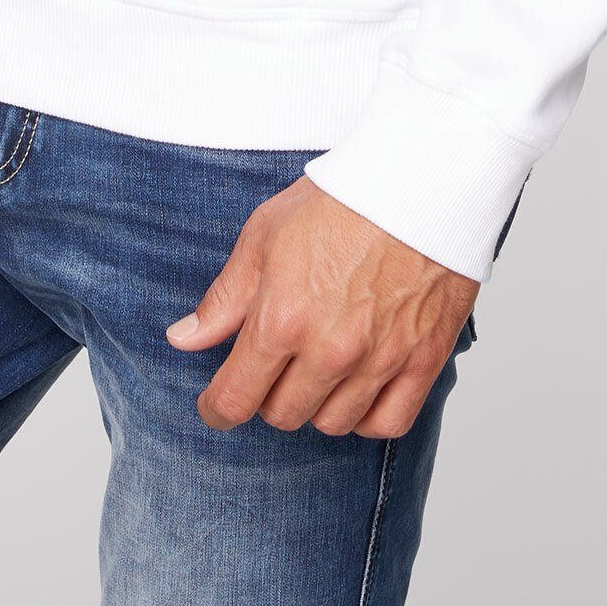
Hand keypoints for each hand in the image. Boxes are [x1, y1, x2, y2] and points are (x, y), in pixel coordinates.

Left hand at [165, 176, 477, 436]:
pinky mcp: (423, 361)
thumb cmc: (341, 199)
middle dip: (267, 397)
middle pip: (283, 415)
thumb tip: (183, 340)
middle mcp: (330, 349)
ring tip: (315, 370)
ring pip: (332, 424)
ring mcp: (379, 360)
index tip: (216, 406)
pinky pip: (386, 424)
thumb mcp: (264, 235)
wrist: (418, 180)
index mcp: (283, 317)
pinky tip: (357, 389)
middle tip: (272, 368)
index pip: (236, 399)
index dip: (217, 409)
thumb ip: (225, 298)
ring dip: (316, 405)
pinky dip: (367, 416)